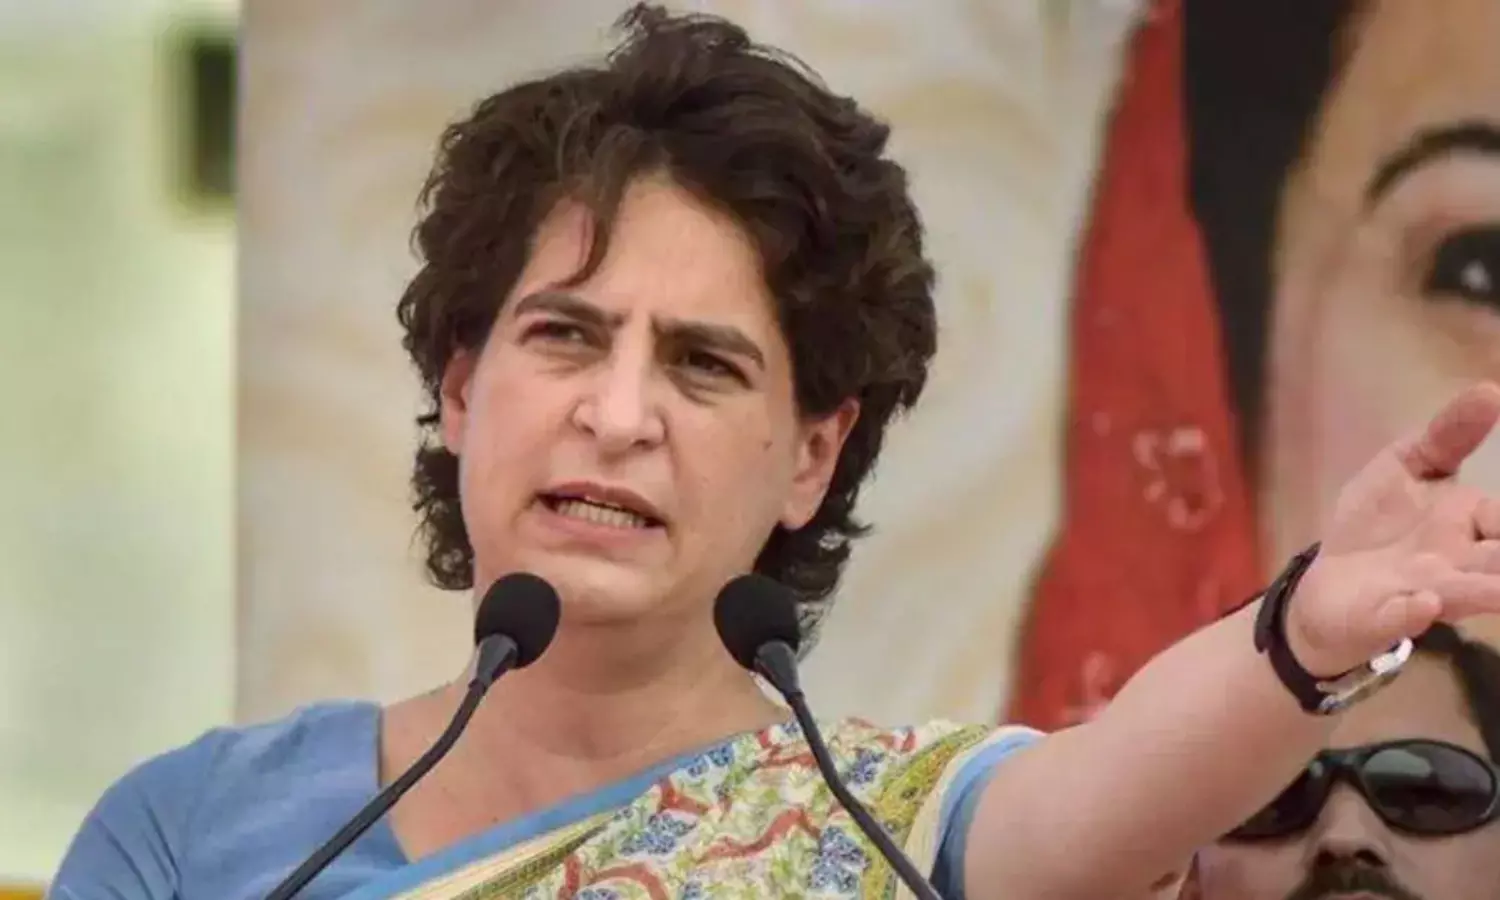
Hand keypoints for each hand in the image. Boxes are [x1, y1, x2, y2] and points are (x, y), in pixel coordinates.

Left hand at [1287, 382, 1499, 675]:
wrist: (1326, 585)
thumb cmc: (1376, 524)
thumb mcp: (1406, 467)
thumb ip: (1447, 436)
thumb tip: (1490, 389)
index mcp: (1468, 524)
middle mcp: (1457, 564)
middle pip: (1497, 564)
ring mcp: (1421, 592)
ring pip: (1464, 595)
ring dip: (1486, 592)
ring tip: (1498, 591)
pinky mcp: (1381, 615)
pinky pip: (1400, 617)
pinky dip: (1412, 612)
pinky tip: (1425, 604)